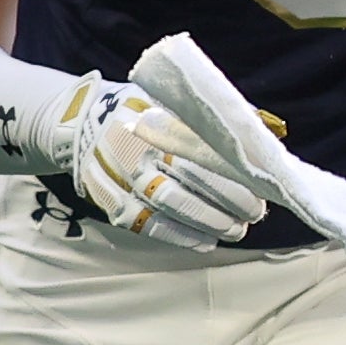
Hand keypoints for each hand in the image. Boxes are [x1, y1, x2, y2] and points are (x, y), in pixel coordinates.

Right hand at [55, 74, 264, 245]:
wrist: (80, 122)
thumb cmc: (143, 113)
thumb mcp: (173, 102)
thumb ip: (214, 119)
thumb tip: (265, 134)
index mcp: (157, 123)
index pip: (203, 154)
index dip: (234, 178)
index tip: (260, 192)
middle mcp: (136, 149)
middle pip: (189, 183)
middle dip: (227, 204)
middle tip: (252, 216)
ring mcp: (119, 176)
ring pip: (169, 207)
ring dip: (207, 224)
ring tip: (234, 230)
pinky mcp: (107, 199)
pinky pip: (146, 224)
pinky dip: (179, 237)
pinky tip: (204, 242)